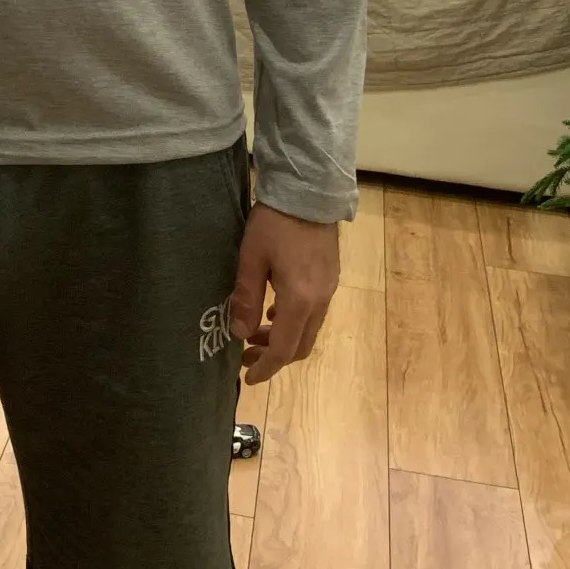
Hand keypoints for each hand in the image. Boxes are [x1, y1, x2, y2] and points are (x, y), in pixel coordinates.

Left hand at [229, 203, 339, 386]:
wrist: (310, 190)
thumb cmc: (275, 223)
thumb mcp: (251, 259)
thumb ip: (246, 298)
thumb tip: (239, 334)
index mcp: (300, 300)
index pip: (284, 350)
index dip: (266, 368)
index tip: (248, 378)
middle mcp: (320, 301)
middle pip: (301, 345)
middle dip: (274, 356)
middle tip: (246, 355)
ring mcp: (329, 289)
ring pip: (309, 329)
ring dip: (284, 337)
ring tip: (255, 329)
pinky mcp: (330, 276)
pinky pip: (314, 311)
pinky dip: (294, 320)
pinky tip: (275, 307)